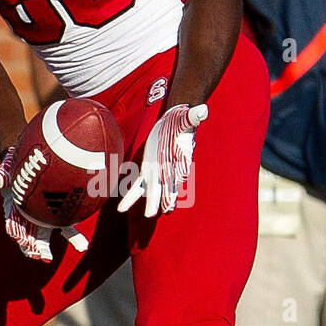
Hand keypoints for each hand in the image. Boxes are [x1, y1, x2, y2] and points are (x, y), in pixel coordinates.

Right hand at [0, 149, 88, 262]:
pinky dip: (74, 237)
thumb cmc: (12, 175)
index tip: (25, 245)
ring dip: (67, 241)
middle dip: (39, 249)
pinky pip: (68, 226)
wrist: (26, 170)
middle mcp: (32, 221)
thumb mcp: (3, 176)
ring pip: (58, 233)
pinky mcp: (61, 213)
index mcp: (16, 216)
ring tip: (81, 249)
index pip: (16, 231)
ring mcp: (48, 218)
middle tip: (44, 256)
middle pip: (35, 239)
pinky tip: (85, 247)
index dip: (20, 238)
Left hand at [118, 103, 207, 217]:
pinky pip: (137, 186)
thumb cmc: (182, 121)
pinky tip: (121, 208)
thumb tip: (204, 111)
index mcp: (180, 160)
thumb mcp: (187, 117)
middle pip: (168, 187)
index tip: (175, 188)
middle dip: (165, 198)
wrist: (174, 124)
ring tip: (148, 215)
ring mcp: (158, 172)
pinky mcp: (147, 170)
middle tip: (162, 211)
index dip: (177, 179)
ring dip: (151, 203)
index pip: (180, 172)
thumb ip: (194, 116)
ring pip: (153, 191)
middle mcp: (170, 170)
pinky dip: (130, 196)